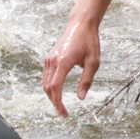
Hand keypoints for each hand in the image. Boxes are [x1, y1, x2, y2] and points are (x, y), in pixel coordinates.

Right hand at [42, 0, 117, 116]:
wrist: (81, 24)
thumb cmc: (89, 42)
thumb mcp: (94, 62)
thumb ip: (87, 81)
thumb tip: (81, 98)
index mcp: (63, 62)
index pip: (56, 88)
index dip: (58, 103)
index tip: (64, 113)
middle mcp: (52, 61)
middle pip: (48, 88)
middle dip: (54, 102)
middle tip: (64, 113)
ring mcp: (49, 59)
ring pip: (45, 83)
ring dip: (52, 96)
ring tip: (61, 105)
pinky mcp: (49, 58)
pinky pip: (46, 77)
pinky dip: (50, 87)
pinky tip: (58, 92)